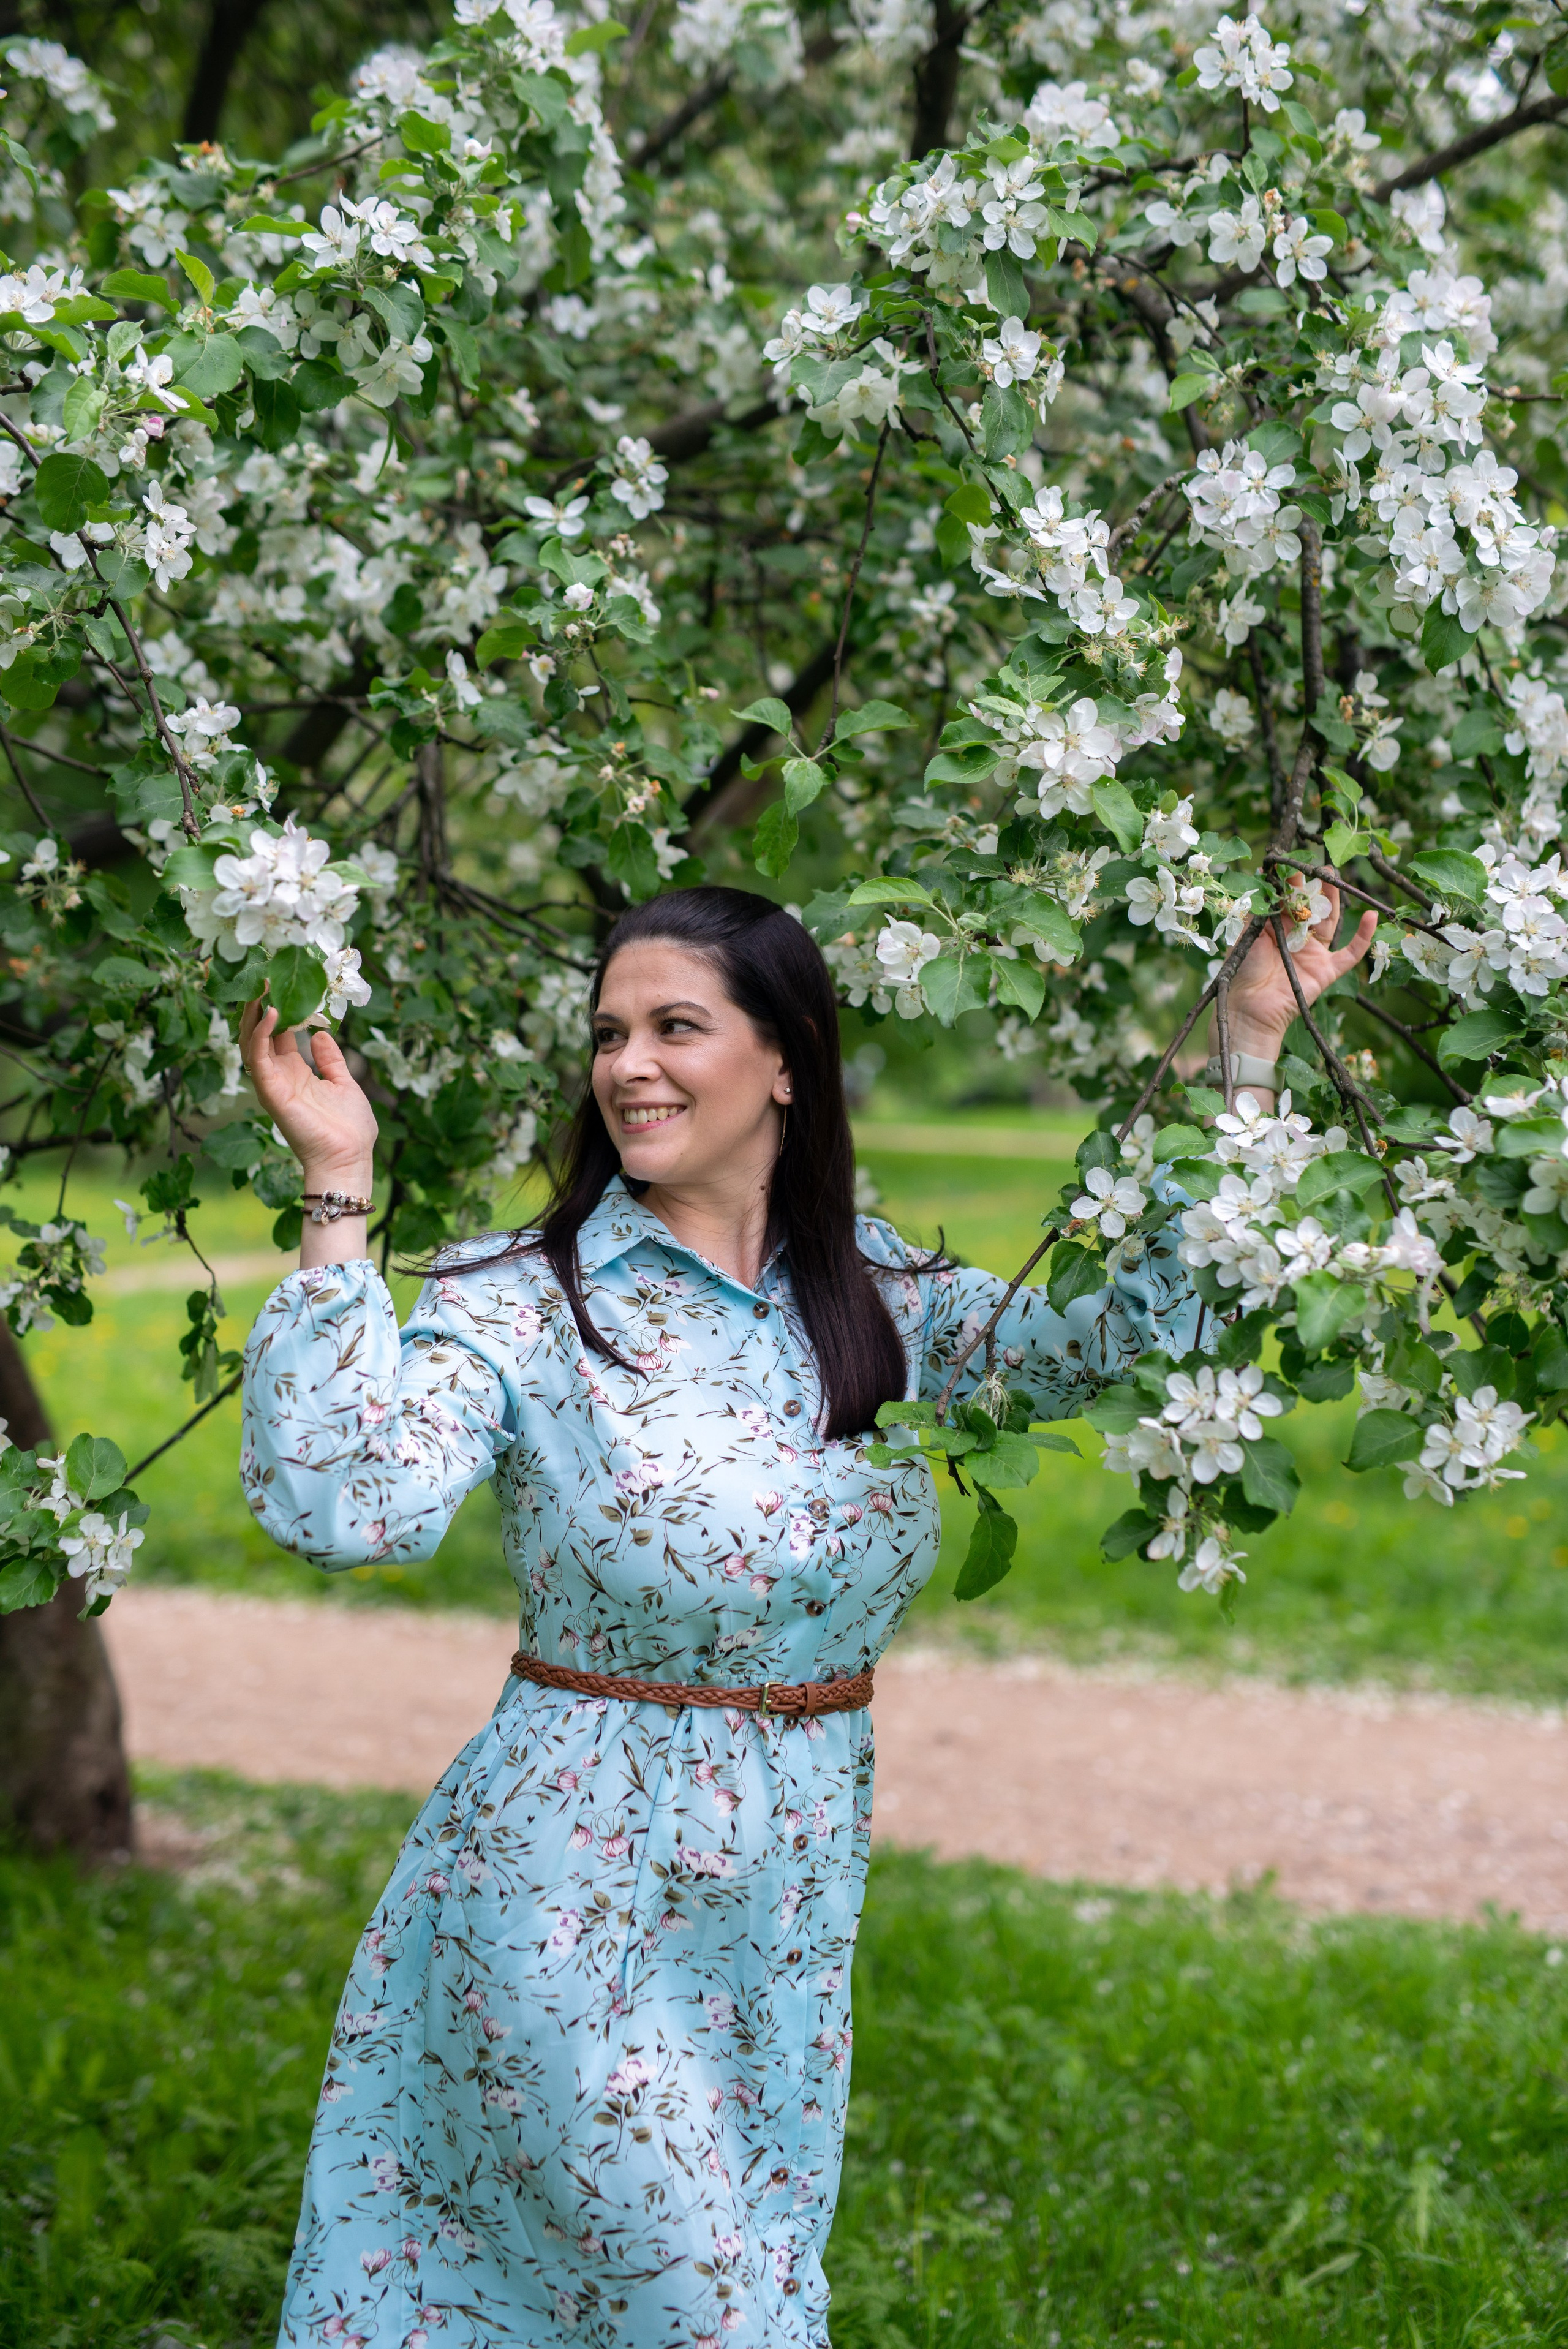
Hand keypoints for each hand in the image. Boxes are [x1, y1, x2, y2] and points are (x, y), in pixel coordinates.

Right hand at [239, 997, 377, 1187]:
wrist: (349, 1158)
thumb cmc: (350, 1129)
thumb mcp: (344, 1083)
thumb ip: (331, 1060)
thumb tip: (323, 1034)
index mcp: (297, 1073)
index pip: (279, 1035)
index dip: (279, 1009)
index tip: (283, 984)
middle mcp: (279, 1076)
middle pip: (260, 1034)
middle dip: (261, 1005)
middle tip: (267, 976)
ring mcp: (272, 1084)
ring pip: (252, 1042)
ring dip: (255, 1013)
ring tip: (263, 986)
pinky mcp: (271, 1092)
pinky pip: (258, 1058)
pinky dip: (262, 1034)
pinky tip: (272, 1013)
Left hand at [1225, 884, 1377, 1059]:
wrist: (1249, 1008)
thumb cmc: (1242, 972)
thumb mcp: (1246, 935)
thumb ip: (1257, 910)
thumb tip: (1262, 877)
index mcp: (1276, 930)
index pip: (1289, 901)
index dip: (1292, 883)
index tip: (1292, 864)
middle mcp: (1297, 939)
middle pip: (1312, 908)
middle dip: (1317, 887)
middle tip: (1322, 867)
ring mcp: (1314, 954)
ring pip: (1330, 923)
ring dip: (1335, 900)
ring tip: (1337, 878)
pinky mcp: (1327, 971)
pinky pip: (1351, 954)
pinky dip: (1363, 937)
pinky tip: (1372, 918)